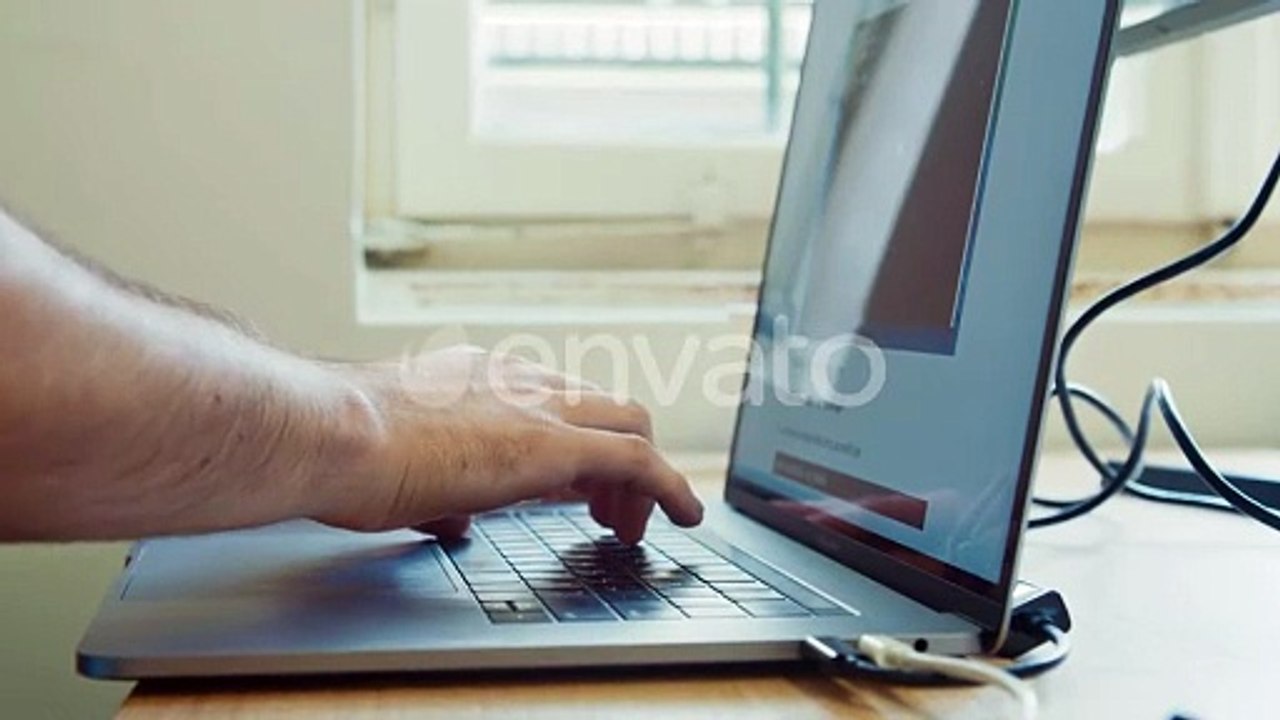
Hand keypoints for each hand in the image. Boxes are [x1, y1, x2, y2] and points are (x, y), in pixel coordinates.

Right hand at [313, 346, 702, 543]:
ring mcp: (538, 409)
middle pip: (601, 405)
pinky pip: (638, 460)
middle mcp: (517, 383)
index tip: (575, 484)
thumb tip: (454, 519)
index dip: (575, 445)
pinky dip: (670, 487)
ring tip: (632, 526)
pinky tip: (684, 514)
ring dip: (642, 477)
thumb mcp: (399, 468)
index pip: (553, 403)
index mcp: (479, 380)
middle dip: (615, 459)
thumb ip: (439, 491)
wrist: (331, 432)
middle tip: (606, 510)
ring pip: (629, 423)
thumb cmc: (345, 448)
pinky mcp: (554, 446)